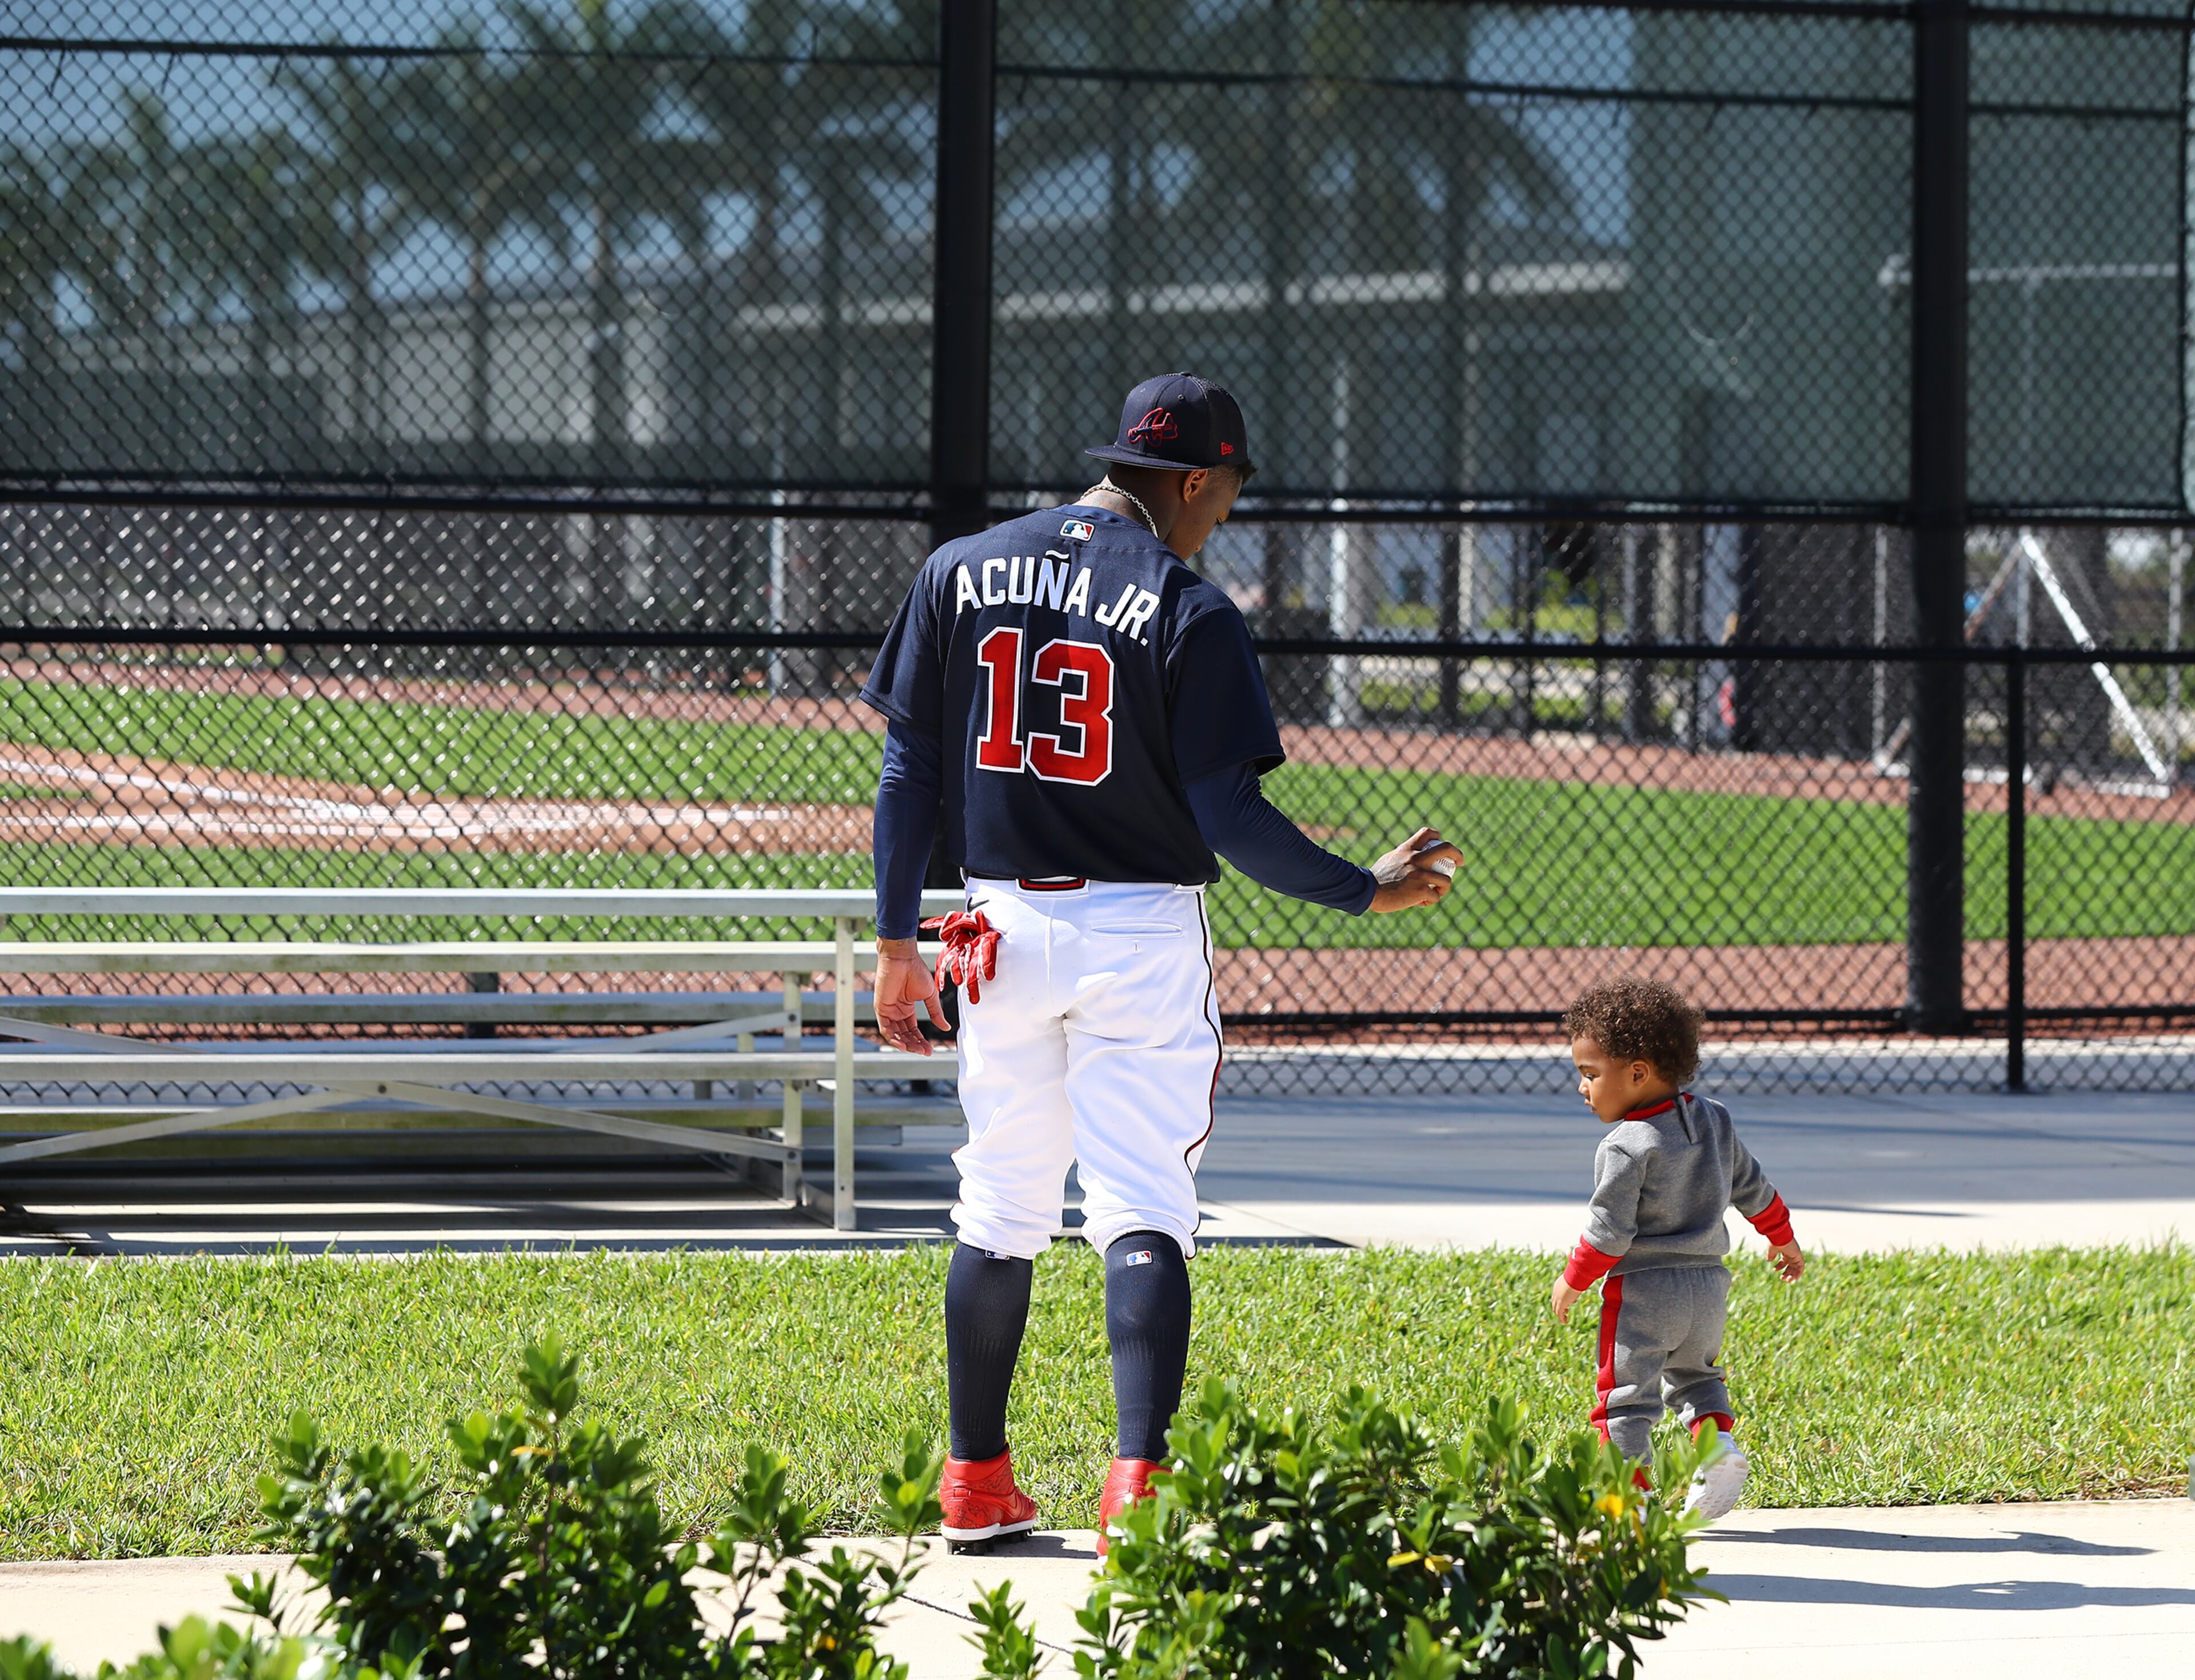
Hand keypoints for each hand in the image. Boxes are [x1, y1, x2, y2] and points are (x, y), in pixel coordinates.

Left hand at [872, 937, 945, 1056]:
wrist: (903, 959)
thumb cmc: (916, 971)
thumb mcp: (930, 995)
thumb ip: (936, 1012)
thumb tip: (945, 1027)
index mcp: (907, 1008)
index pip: (913, 1029)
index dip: (921, 1040)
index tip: (930, 1049)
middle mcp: (897, 1011)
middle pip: (904, 1034)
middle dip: (915, 1044)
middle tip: (925, 1051)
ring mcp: (888, 1010)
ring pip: (895, 1034)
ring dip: (905, 1044)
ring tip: (915, 1050)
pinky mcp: (880, 1008)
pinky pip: (885, 1028)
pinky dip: (893, 1038)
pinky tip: (902, 1044)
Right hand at [1368, 827, 1463, 912]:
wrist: (1366, 891)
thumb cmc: (1375, 878)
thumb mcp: (1389, 859)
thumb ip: (1403, 857)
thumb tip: (1410, 857)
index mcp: (1407, 849)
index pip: (1427, 833)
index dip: (1438, 837)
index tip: (1442, 845)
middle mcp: (1416, 858)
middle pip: (1446, 849)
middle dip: (1457, 855)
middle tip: (1460, 863)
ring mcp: (1420, 874)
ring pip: (1446, 880)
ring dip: (1444, 888)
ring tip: (1435, 893)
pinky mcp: (1421, 890)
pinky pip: (1435, 896)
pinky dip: (1430, 901)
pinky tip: (1421, 903)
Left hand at [1551, 1275, 1584, 1323]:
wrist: (1574, 1277)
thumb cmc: (1578, 1276)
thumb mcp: (1578, 1279)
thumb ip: (1580, 1281)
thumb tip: (1587, 1277)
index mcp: (1558, 1284)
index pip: (1559, 1294)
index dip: (1564, 1299)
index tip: (1572, 1301)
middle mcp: (1556, 1292)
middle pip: (1555, 1302)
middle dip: (1560, 1307)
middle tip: (1566, 1311)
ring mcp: (1557, 1298)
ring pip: (1556, 1309)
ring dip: (1560, 1314)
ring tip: (1565, 1318)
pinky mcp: (1560, 1304)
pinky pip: (1559, 1314)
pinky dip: (1561, 1318)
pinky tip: (1564, 1322)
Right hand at [1768, 1240, 1804, 1281]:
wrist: (1780, 1235)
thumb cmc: (1775, 1240)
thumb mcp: (1771, 1250)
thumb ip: (1771, 1255)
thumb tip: (1768, 1260)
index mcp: (1785, 1251)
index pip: (1784, 1261)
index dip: (1779, 1266)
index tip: (1774, 1269)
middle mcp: (1791, 1253)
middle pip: (1791, 1266)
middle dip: (1786, 1273)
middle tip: (1782, 1278)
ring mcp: (1796, 1255)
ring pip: (1796, 1268)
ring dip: (1792, 1275)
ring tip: (1787, 1280)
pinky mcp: (1799, 1256)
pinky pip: (1801, 1267)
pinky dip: (1799, 1273)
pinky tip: (1794, 1279)